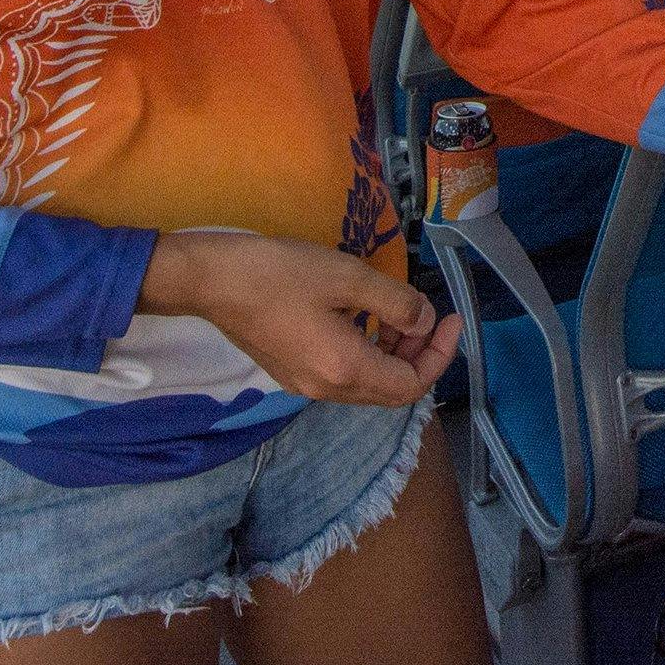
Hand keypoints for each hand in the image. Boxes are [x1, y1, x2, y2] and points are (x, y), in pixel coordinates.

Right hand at [139, 230, 461, 407]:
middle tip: (429, 316)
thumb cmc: (280, 273)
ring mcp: (305, 385)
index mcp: (345, 369)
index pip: (411, 384)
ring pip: (367, 384)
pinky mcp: (291, 373)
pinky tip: (364, 319)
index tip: (451, 319)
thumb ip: (395, 302)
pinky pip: (344, 375)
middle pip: (391, 390)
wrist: (213, 281)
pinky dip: (367, 353)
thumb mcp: (348, 277)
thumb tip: (424, 321)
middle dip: (419, 355)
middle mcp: (327, 389)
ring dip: (393, 355)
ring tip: (400, 314)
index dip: (439, 355)